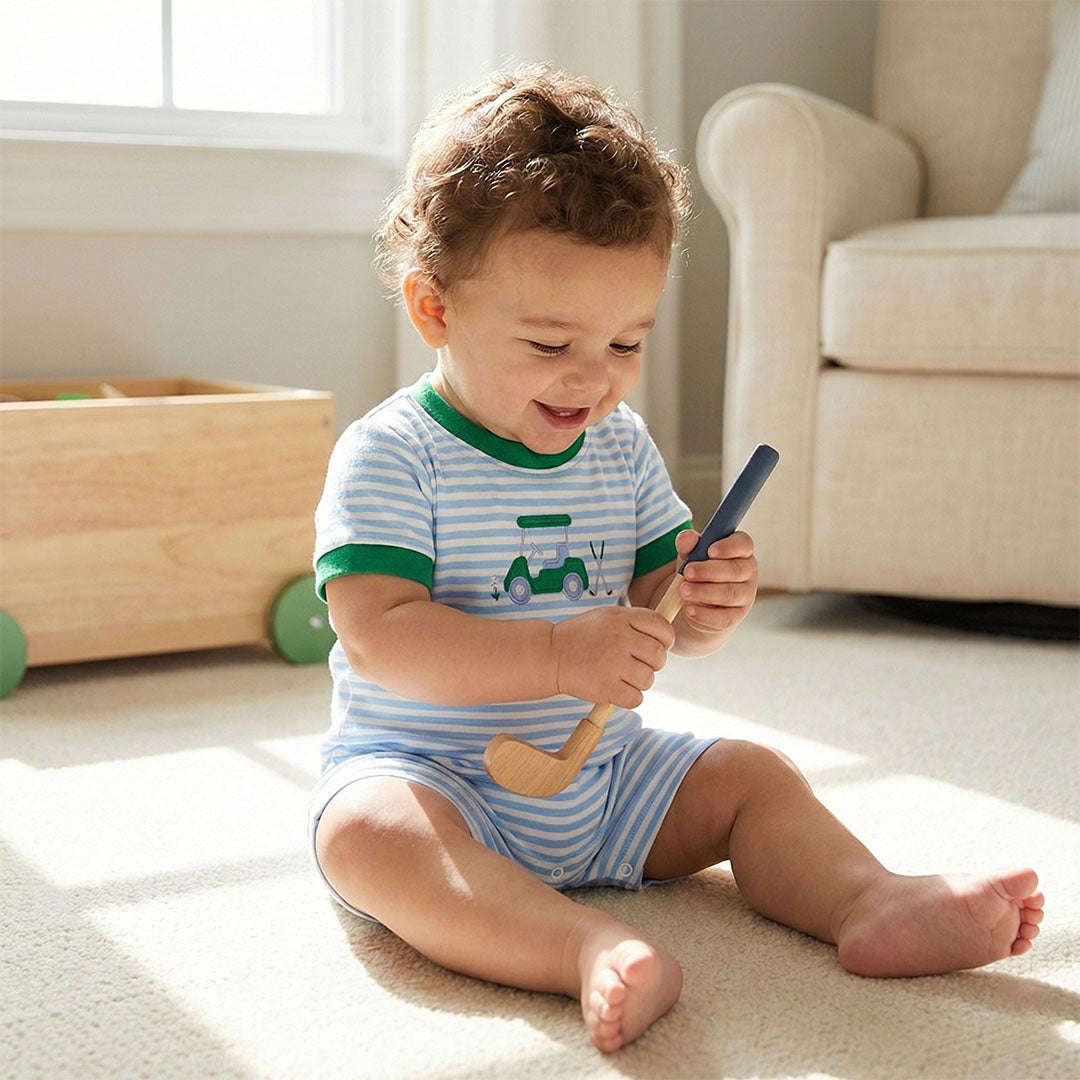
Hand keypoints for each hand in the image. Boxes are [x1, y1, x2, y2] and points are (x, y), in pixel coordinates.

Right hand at [551, 606, 675, 708]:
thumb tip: (666, 636)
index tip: (657, 646)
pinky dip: (628, 698)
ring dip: (638, 682)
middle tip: (633, 664)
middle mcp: (620, 638)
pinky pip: (635, 698)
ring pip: (648, 679)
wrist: (549, 654)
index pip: (662, 627)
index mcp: (622, 618)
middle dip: (651, 664)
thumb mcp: (607, 616)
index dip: (665, 640)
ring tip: (620, 676)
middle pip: (659, 656)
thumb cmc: (580, 636)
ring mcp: (613, 663)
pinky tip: (615, 688)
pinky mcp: (606, 687)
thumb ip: (634, 622)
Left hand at [674, 529, 757, 644]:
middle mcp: (747, 572)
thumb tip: (686, 537)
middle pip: (735, 570)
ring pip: (730, 594)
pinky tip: (690, 610)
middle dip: (709, 571)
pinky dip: (705, 615)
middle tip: (688, 572)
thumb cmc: (698, 573)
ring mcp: (745, 596)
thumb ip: (689, 546)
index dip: (729, 546)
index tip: (710, 550)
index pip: (744, 544)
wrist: (697, 604)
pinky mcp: (735, 617)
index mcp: (739, 551)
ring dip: (704, 592)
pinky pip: (724, 618)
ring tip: (683, 591)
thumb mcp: (691, 556)